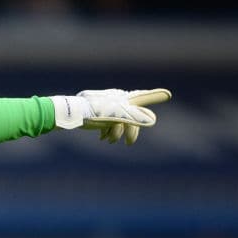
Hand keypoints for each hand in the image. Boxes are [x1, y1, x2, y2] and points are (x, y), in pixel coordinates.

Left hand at [51, 88, 171, 143]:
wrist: (70, 114)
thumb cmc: (93, 112)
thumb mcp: (115, 115)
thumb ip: (134, 117)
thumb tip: (153, 121)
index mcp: (123, 99)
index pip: (142, 98)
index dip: (154, 96)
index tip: (167, 94)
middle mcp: (117, 102)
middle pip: (132, 117)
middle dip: (131, 131)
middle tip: (129, 143)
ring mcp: (107, 109)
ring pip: (120, 124)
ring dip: (116, 134)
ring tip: (108, 140)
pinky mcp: (98, 115)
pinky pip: (109, 126)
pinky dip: (108, 133)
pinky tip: (102, 138)